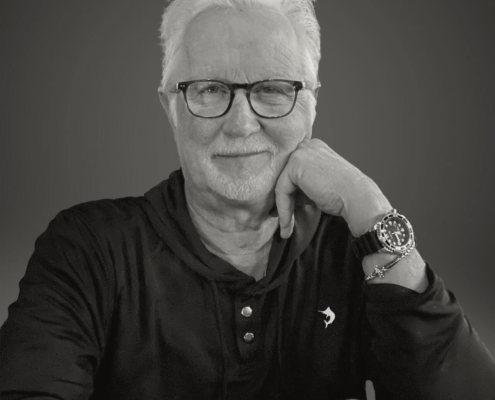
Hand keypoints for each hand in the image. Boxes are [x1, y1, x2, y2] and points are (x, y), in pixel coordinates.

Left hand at [274, 139, 391, 237]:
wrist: (357, 199)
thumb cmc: (343, 196)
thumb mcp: (318, 185)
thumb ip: (302, 185)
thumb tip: (284, 198)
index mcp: (314, 148)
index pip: (291, 171)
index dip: (287, 194)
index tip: (285, 213)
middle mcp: (306, 146)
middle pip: (284, 177)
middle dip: (282, 200)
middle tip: (283, 222)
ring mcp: (301, 153)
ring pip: (281, 184)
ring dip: (283, 209)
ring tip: (286, 228)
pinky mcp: (295, 164)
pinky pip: (281, 190)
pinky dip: (283, 209)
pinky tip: (288, 224)